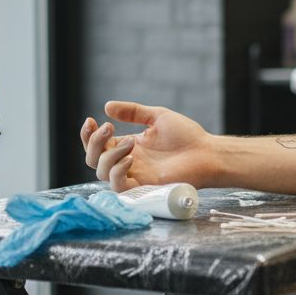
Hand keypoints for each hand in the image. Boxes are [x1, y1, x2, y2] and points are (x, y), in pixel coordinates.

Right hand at [80, 101, 213, 190]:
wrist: (207, 152)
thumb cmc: (187, 136)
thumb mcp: (156, 117)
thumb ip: (132, 112)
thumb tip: (107, 106)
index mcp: (127, 147)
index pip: (97, 145)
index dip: (88, 135)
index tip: (91, 120)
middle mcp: (127, 162)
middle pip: (93, 160)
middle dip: (95, 142)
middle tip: (110, 128)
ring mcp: (134, 176)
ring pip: (101, 173)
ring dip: (110, 155)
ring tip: (131, 142)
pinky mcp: (144, 187)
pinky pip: (119, 186)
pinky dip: (118, 172)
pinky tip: (131, 159)